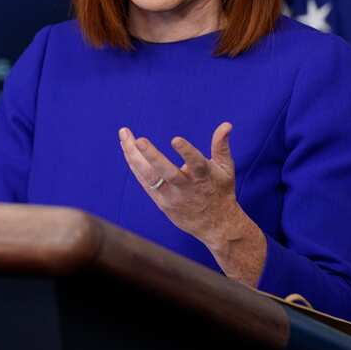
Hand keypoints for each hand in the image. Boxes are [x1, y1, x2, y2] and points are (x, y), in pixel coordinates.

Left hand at [117, 123, 265, 285]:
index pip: (196, 163)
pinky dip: (134, 166)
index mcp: (204, 177)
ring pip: (150, 177)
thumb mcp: (226, 169)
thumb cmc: (220, 191)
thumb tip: (226, 124)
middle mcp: (186, 188)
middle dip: (152, 156)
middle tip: (138, 140)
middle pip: (167, 173)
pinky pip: (145, 183)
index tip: (175, 139)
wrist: (216, 225)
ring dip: (134, 157)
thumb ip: (222, 146)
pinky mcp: (161, 203)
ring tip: (124, 136)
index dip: (187, 152)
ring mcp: (172, 197)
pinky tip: (127, 150)